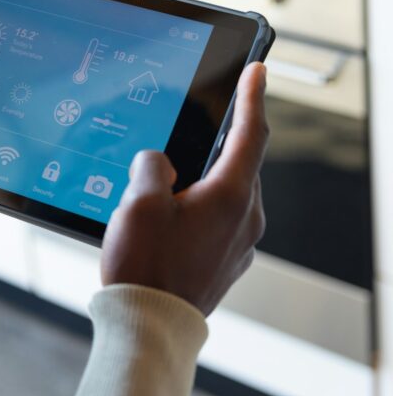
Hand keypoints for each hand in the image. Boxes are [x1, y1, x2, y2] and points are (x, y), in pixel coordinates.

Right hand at [101, 62, 268, 315]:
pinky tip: (163, 218)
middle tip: (192, 125)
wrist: (151, 324)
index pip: (250, 133)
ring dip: (199, 180)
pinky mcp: (224, 262)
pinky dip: (195, 209)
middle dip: (215, 143)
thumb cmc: (146, 266)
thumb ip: (151, 167)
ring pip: (223, 194)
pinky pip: (214, 222)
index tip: (257, 71)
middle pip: (236, 164)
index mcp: (231, 195)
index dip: (252, 97)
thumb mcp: (138, 201)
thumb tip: (159, 163)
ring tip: (161, 183)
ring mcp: (238, 244)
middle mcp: (245, 218)